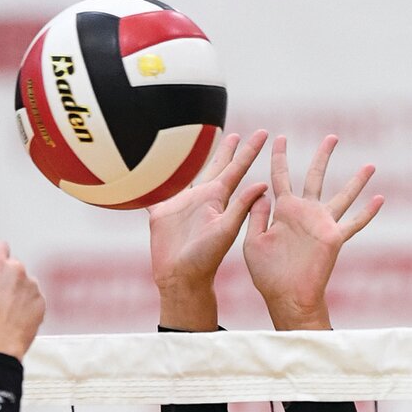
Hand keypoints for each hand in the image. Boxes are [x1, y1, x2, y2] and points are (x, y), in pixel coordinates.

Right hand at [0, 242, 45, 359]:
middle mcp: (16, 269)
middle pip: (13, 266)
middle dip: (8, 277)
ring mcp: (31, 284)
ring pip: (25, 283)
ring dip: (19, 292)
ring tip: (7, 313)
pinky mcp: (41, 299)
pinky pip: (35, 297)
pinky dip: (28, 305)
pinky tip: (18, 318)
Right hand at [148, 130, 268, 329]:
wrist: (181, 278)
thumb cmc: (205, 258)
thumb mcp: (226, 230)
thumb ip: (242, 207)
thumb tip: (263, 184)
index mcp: (218, 199)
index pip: (237, 169)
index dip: (249, 151)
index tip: (263, 132)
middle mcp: (202, 199)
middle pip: (215, 167)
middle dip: (225, 151)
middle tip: (233, 134)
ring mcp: (181, 205)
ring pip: (188, 177)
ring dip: (193, 163)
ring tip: (196, 149)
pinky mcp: (161, 213)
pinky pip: (155, 193)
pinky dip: (151, 185)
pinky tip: (148, 176)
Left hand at [244, 136, 382, 330]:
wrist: (286, 296)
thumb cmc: (267, 274)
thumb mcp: (253, 242)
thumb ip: (256, 216)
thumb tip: (260, 191)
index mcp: (283, 211)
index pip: (280, 177)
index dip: (280, 157)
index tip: (280, 137)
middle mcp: (305, 213)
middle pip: (315, 176)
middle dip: (323, 156)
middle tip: (332, 137)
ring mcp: (322, 224)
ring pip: (343, 196)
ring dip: (357, 181)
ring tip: (370, 165)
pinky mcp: (334, 237)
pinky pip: (354, 223)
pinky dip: (367, 212)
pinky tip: (380, 199)